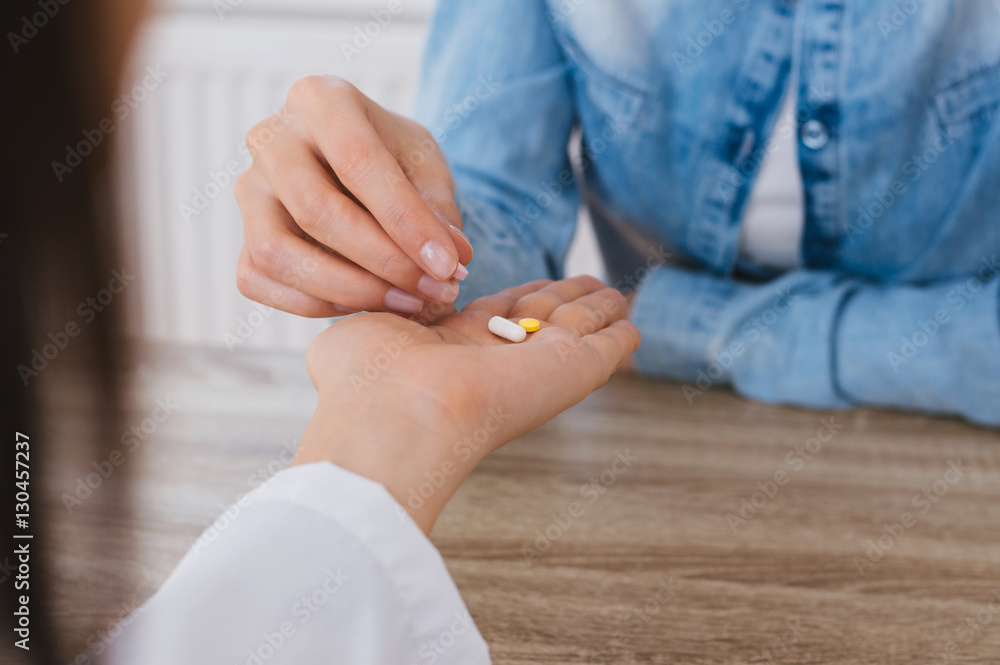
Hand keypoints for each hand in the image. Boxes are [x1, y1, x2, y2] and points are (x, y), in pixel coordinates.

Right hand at [234, 75, 472, 317]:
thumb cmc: (392, 157)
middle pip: (314, 209)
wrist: (357, 166)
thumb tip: (452, 258)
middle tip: (436, 289)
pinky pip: (259, 279)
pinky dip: (315, 304)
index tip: (448, 264)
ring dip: (348, 289)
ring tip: (407, 301)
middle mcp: (271, 138)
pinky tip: (366, 302)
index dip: (405, 221)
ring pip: (275, 251)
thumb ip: (437, 207)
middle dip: (383, 261)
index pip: (357, 161)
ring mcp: (249, 189)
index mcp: (320, 99)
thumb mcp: (425, 164)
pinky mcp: (241, 235)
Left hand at [294, 277, 640, 532]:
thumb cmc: (362, 381)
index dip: (514, 299)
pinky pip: (603, 351)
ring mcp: (533, 366)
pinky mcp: (570, 372)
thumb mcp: (356, 330)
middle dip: (562, 300)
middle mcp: (493, 357)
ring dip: (595, 310)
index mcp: (447, 347)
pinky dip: (619, 338)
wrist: (396, 416)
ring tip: (614, 293)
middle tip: (587, 283)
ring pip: (575, 331)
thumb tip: (373, 313)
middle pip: (539, 320)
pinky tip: (631, 326)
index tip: (530, 288)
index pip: (492, 316)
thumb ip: (370, 313)